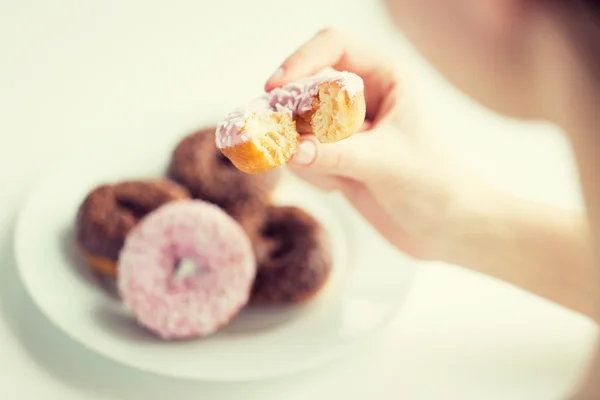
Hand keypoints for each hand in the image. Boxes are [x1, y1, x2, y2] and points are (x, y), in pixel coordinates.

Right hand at [265, 28, 473, 258]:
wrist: (444, 227)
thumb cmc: (435, 185)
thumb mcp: (387, 164)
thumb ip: (338, 155)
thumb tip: (291, 150)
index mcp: (386, 77)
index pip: (334, 46)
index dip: (301, 60)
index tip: (276, 87)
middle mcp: (363, 96)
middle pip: (306, 85)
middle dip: (292, 114)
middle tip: (280, 140)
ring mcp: (347, 128)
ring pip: (298, 125)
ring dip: (304, 153)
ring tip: (339, 179)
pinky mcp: (336, 155)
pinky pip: (301, 155)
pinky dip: (311, 173)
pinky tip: (341, 189)